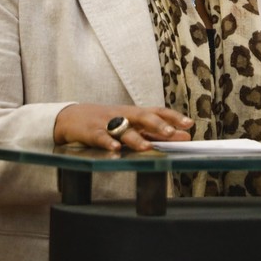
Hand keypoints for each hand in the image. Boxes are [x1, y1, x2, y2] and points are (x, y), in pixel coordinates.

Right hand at [54, 103, 193, 150]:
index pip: (157, 111)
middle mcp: (122, 115)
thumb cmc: (107, 121)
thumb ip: (155, 131)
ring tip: (147, 147)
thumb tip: (183, 136)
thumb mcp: (131, 124)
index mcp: (134, 112)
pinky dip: (107, 143)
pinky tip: (115, 149)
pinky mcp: (90, 131)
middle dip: (158, 125)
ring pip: (123, 129)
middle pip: (142, 116)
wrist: (71, 117)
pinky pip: (100, 137)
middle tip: (173, 133)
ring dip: (135, 138)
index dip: (173, 117)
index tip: (189, 124)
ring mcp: (106, 122)